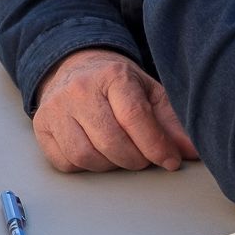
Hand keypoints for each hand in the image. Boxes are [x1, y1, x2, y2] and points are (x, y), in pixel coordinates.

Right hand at [32, 49, 197, 173]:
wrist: (74, 68)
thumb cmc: (115, 84)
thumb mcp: (148, 92)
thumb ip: (170, 121)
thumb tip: (192, 151)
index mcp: (112, 75)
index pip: (135, 117)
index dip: (156, 145)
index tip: (170, 160)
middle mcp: (80, 89)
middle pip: (111, 141)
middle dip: (135, 159)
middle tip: (144, 158)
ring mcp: (56, 108)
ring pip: (86, 156)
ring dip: (110, 165)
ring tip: (120, 155)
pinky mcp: (42, 126)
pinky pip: (65, 162)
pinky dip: (85, 167)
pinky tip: (96, 153)